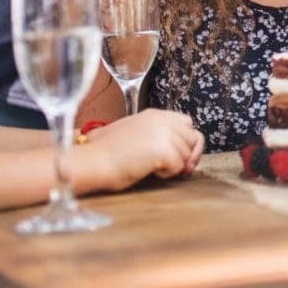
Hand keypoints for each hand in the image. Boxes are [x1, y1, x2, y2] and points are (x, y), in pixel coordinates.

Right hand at [86, 108, 203, 190]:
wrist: (94, 160)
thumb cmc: (108, 152)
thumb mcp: (136, 133)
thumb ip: (158, 136)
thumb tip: (183, 156)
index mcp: (155, 114)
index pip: (187, 123)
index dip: (187, 141)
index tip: (181, 156)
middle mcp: (162, 119)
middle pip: (192, 137)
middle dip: (187, 155)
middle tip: (175, 168)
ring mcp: (164, 133)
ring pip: (187, 154)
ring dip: (175, 165)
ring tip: (153, 167)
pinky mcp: (164, 149)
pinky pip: (179, 166)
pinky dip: (168, 173)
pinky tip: (150, 171)